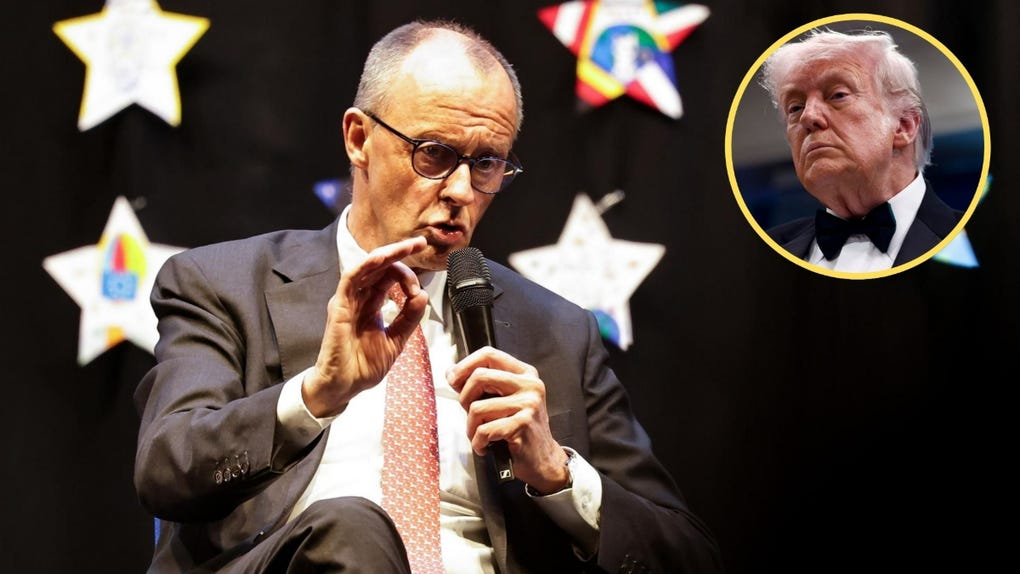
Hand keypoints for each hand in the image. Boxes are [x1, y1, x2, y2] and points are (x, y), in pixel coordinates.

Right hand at [302, 236, 428, 416]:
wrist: (345, 387)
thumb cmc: (364, 366)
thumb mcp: (396, 340)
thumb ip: (409, 318)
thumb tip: (421, 294)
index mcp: (371, 305)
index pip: (388, 277)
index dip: (407, 275)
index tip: (419, 290)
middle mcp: (359, 299)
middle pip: (379, 267)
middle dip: (400, 252)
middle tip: (420, 242)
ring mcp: (348, 301)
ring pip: (366, 267)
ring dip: (387, 254)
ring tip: (407, 246)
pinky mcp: (339, 306)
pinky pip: (350, 279)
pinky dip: (365, 266)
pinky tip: (381, 258)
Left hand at [446, 347, 569, 493]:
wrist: (543, 459)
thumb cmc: (520, 429)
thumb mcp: (504, 400)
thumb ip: (482, 385)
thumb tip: (451, 372)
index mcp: (525, 374)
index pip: (489, 354)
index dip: (465, 365)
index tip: (453, 380)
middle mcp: (530, 385)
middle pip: (479, 376)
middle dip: (465, 398)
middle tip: (470, 414)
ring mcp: (528, 404)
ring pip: (477, 408)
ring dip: (471, 428)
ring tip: (480, 436)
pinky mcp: (523, 424)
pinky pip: (484, 430)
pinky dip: (478, 442)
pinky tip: (485, 446)